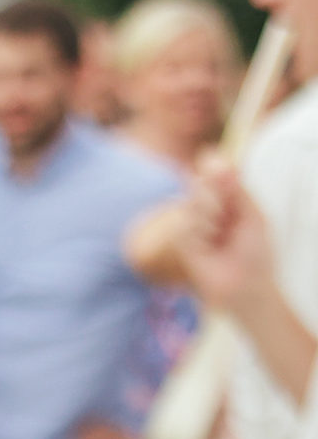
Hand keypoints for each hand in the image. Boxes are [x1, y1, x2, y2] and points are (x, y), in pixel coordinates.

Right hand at [176, 159, 279, 319]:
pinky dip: (201, 232)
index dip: (210, 167)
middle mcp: (210, 213)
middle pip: (200, 186)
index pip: (214, 179)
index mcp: (228, 205)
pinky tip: (209, 245)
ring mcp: (195, 226)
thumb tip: (226, 166)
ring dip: (209, 215)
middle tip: (226, 211)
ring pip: (193, 204)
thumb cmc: (256, 255)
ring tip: (221, 234)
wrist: (248, 285)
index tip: (208, 154)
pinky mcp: (183, 242)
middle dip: (213, 193)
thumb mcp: (253, 216)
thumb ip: (238, 192)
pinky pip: (186, 224)